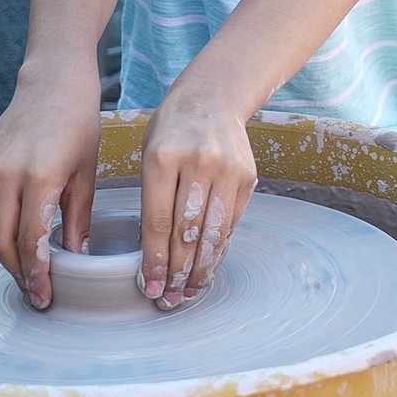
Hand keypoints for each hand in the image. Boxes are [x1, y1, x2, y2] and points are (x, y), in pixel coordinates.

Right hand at [0, 65, 100, 308]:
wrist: (53, 84)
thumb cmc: (78, 124)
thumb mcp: (87, 173)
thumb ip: (77, 219)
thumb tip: (75, 258)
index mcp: (38, 176)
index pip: (30, 241)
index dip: (36, 274)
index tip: (44, 295)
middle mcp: (5, 172)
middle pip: (0, 241)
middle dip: (16, 271)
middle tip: (34, 291)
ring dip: (4, 254)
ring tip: (26, 270)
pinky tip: (16, 236)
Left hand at [139, 92, 256, 309]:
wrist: (213, 97)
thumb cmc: (172, 129)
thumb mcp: (149, 153)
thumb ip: (151, 198)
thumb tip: (153, 254)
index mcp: (162, 156)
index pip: (158, 221)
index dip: (154, 260)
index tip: (150, 286)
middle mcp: (197, 163)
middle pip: (186, 232)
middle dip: (177, 271)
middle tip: (168, 298)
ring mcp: (226, 170)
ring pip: (212, 232)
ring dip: (201, 268)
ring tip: (190, 291)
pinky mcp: (247, 177)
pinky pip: (231, 222)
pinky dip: (219, 247)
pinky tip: (208, 265)